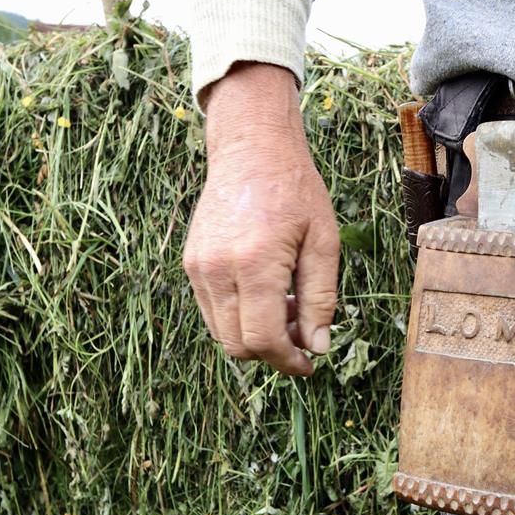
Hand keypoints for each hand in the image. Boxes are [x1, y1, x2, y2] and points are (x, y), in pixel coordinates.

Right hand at [182, 63, 339, 376]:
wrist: (252, 150)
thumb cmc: (295, 191)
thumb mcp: (323, 243)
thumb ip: (321, 299)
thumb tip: (316, 348)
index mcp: (254, 264)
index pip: (263, 338)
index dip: (288, 361)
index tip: (308, 364)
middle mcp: (217, 269)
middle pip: (238, 344)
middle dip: (273, 352)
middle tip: (304, 333)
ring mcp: (198, 267)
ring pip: (222, 333)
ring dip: (255, 336)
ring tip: (288, 308)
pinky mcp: (191, 264)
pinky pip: (213, 311)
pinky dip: (239, 318)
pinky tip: (267, 296)